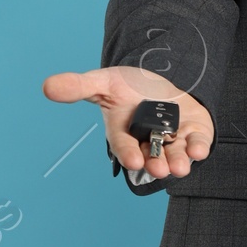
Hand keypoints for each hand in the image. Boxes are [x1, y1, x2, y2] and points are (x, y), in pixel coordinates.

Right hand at [41, 65, 215, 179]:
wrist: (161, 78)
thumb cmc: (128, 86)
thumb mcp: (104, 82)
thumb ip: (79, 87)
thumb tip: (47, 86)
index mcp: (124, 134)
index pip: (124, 147)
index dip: (128, 154)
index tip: (133, 162)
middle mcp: (148, 143)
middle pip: (151, 158)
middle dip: (155, 164)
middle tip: (159, 168)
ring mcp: (172, 141)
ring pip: (175, 157)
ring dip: (178, 163)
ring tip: (179, 167)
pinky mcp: (193, 135)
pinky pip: (197, 144)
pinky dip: (199, 148)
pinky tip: (199, 150)